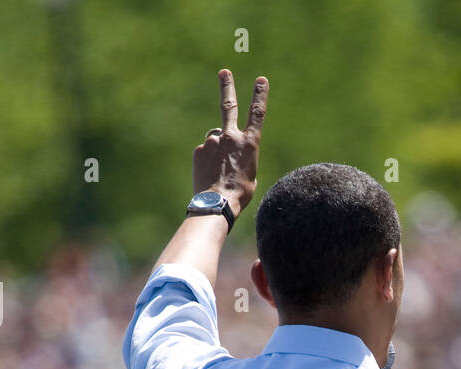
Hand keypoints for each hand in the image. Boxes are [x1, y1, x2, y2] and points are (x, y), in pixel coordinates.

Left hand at [193, 69, 267, 217]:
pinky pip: (205, 152)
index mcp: (250, 143)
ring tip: (219, 170)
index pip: (257, 113)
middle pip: (229, 107)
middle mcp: (231, 137)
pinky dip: (207, 160)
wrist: (217, 203)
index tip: (261, 80)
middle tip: (223, 72)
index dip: (260, 95)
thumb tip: (230, 153)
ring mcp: (213, 142)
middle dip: (227, 87)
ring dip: (217, 150)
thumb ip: (243, 157)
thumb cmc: (240, 194)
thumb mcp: (251, 174)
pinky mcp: (199, 150)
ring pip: (215, 140)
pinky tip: (210, 174)